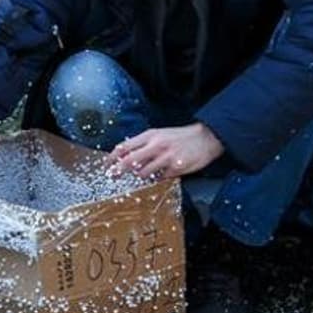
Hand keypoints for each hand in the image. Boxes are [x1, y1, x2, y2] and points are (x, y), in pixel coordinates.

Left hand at [108, 122, 223, 179]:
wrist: (205, 138)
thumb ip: (143, 144)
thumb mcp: (159, 134)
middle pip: (128, 161)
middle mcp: (156, 146)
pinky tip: (165, 171)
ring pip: (143, 173)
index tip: (106, 164)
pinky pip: (160, 178)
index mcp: (150, 136)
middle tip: (113, 176)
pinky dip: (159, 177)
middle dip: (118, 170)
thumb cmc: (180, 136)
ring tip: (149, 171)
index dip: (112, 157)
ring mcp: (166, 158)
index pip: (124, 146)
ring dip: (142, 175)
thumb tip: (126, 155)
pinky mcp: (176, 169)